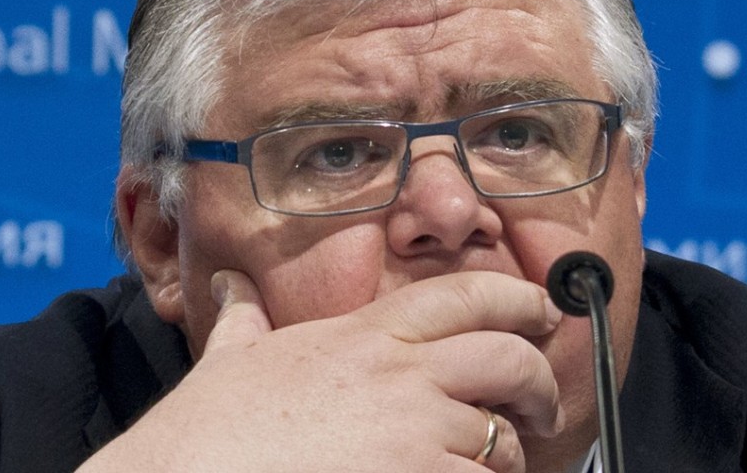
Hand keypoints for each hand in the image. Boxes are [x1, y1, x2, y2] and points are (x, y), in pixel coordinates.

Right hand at [79, 270, 564, 471]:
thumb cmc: (206, 433)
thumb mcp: (229, 361)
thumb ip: (242, 321)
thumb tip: (230, 290)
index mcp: (362, 335)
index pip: (464, 296)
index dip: (517, 299)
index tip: (540, 310)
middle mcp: (400, 376)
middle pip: (508, 358)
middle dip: (537, 379)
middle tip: (539, 400)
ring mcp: (414, 434)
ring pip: (501, 438)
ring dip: (505, 455)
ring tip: (485, 467)